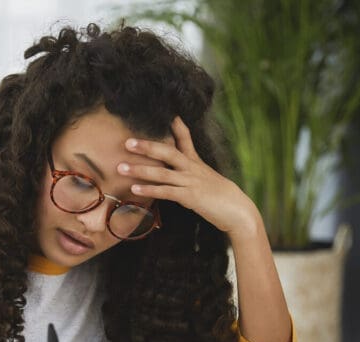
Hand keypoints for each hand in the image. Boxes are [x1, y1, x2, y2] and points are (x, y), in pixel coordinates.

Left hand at [119, 117, 262, 239]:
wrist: (238, 212)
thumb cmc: (221, 199)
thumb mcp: (207, 179)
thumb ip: (192, 171)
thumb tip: (179, 170)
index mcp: (196, 163)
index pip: (185, 138)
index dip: (175, 125)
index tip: (165, 111)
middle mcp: (192, 169)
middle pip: (168, 152)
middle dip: (147, 146)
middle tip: (127, 142)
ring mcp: (191, 182)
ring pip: (162, 172)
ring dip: (140, 169)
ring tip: (121, 168)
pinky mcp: (190, 196)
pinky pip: (166, 192)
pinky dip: (150, 190)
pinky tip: (134, 190)